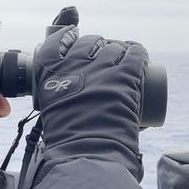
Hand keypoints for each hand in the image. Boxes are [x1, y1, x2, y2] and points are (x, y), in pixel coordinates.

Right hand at [34, 26, 147, 181]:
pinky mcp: (125, 74)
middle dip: (95, 45)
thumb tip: (71, 98)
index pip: (57, 42)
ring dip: (117, 49)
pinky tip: (138, 53)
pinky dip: (137, 50)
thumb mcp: (51, 110)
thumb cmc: (67, 138)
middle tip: (100, 57)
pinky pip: (136, 53)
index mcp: (51, 71)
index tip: (72, 38)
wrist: (87, 151)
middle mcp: (75, 63)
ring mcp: (101, 67)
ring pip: (113, 46)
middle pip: (87, 42)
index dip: (66, 37)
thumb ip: (56, 100)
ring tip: (122, 59)